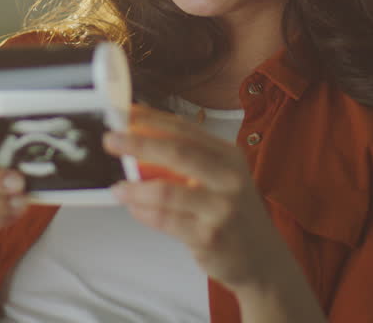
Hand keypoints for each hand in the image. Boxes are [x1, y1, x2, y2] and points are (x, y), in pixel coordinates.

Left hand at [103, 105, 290, 292]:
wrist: (261, 258)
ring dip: (135, 188)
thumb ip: (188, 162)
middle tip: (111, 140)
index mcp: (229, 156)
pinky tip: (134, 208)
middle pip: (177, 151)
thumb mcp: (221, 179)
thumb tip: (139, 144)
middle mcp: (229, 179)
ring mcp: (221, 209)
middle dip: (138, 142)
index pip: (185, 129)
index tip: (125, 114)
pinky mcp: (209, 237)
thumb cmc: (233, 214)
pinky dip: (143, 213)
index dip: (151, 118)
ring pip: (166, 191)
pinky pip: (165, 220)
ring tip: (118, 188)